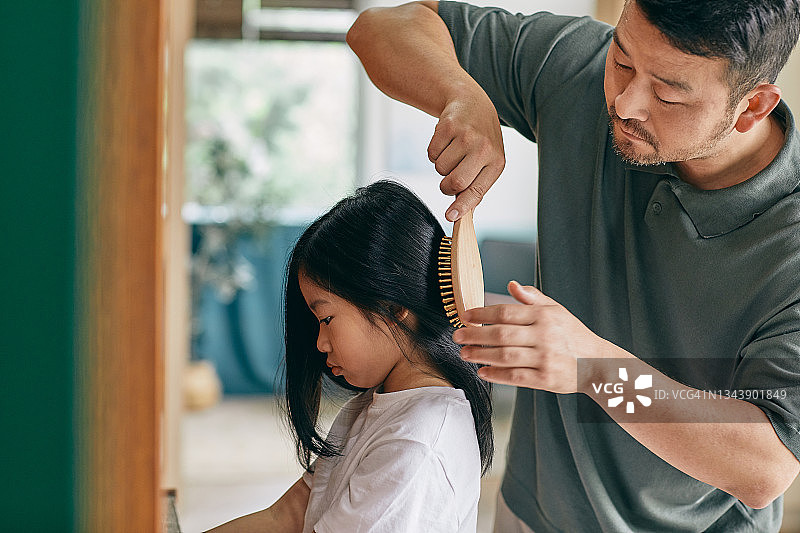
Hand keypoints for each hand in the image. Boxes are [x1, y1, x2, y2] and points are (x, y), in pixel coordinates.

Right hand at [427, 93, 505, 220]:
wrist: (472, 103)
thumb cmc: (480, 139)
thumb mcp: (487, 162)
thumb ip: (476, 187)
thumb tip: (459, 214)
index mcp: (497, 162)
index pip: (477, 190)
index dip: (462, 206)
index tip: (450, 217)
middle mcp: (484, 149)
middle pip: (456, 182)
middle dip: (446, 187)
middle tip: (449, 180)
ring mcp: (466, 136)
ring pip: (440, 169)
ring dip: (441, 166)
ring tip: (452, 152)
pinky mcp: (449, 126)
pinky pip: (431, 153)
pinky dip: (434, 152)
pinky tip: (446, 141)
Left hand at [453, 281, 611, 392]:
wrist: (598, 363)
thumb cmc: (573, 335)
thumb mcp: (557, 310)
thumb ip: (532, 298)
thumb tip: (511, 285)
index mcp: (544, 316)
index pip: (506, 312)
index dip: (482, 314)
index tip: (465, 316)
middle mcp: (544, 336)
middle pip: (501, 334)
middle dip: (475, 335)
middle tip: (458, 335)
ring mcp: (545, 358)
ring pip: (505, 356)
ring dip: (480, 355)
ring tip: (465, 353)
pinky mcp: (546, 379)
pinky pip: (515, 377)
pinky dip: (496, 375)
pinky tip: (483, 372)